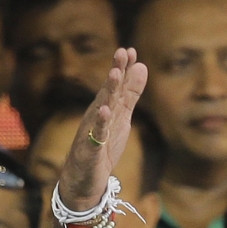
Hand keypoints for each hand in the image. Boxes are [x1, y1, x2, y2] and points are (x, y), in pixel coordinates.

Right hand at [59, 48, 147, 210]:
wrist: (85, 178)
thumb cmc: (103, 145)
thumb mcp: (122, 117)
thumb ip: (131, 93)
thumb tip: (141, 66)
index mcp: (107, 108)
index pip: (115, 85)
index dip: (123, 68)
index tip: (130, 49)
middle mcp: (97, 116)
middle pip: (108, 92)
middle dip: (116, 72)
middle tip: (122, 52)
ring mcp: (92, 132)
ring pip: (101, 109)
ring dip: (108, 91)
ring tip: (115, 74)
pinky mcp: (91, 150)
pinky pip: (96, 135)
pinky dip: (100, 123)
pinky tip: (105, 112)